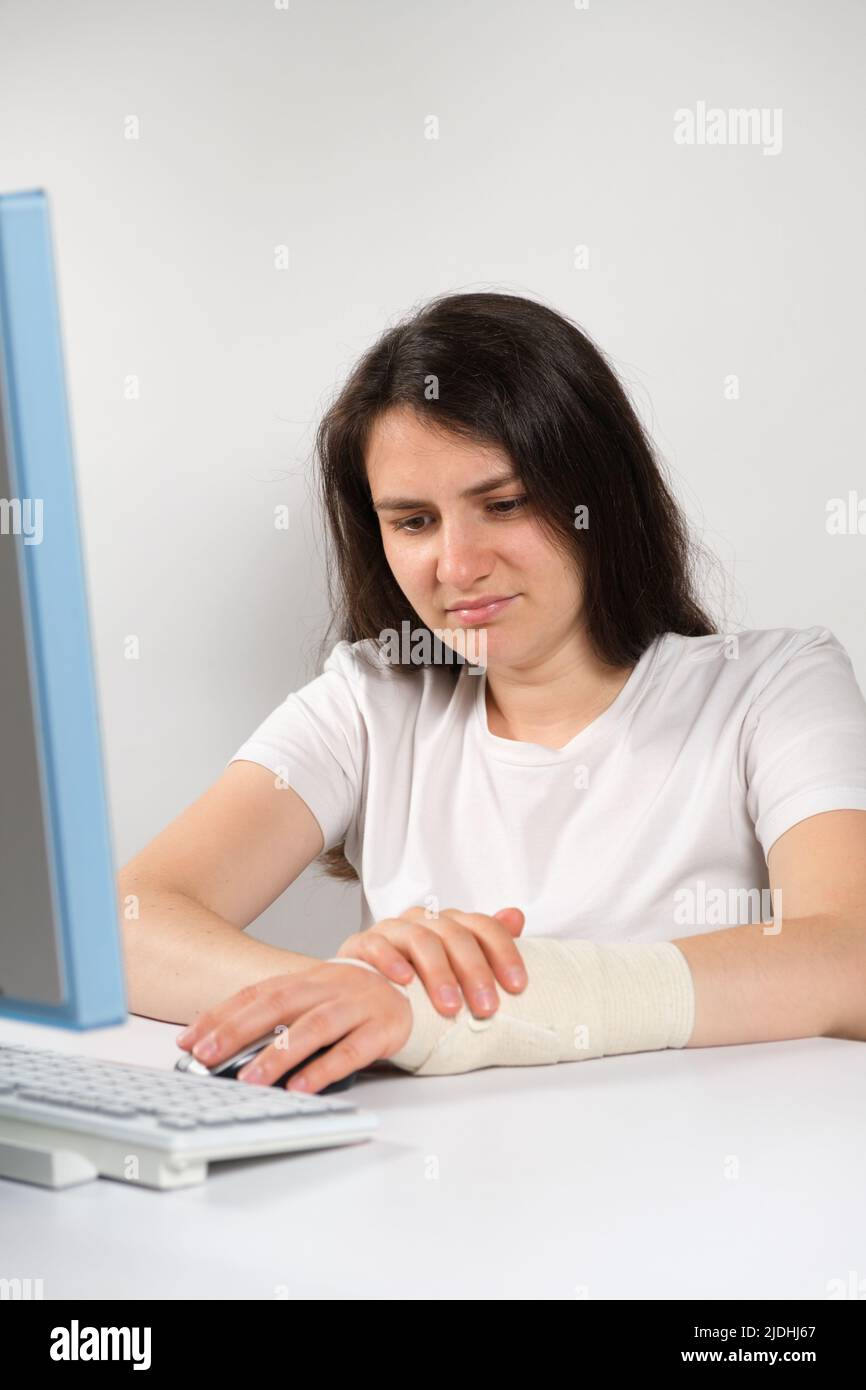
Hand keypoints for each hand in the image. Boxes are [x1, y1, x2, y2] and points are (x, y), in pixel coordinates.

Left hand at [175, 961, 412, 1094]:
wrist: (405, 990)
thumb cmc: (345, 1001)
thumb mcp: (307, 999)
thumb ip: (270, 1017)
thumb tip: (217, 1047)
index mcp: (301, 980)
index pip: (253, 995)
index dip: (219, 1016)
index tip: (188, 1041)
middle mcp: (325, 988)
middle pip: (276, 1006)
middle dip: (237, 1032)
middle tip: (206, 1058)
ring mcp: (354, 1006)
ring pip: (312, 1027)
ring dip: (278, 1054)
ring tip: (250, 1080)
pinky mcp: (381, 1029)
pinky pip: (351, 1050)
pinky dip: (326, 1068)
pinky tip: (302, 1087)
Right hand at [335, 905, 526, 1017]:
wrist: (364, 986)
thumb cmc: (416, 977)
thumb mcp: (455, 965)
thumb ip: (487, 943)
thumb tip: (516, 916)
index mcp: (449, 922)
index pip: (483, 926)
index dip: (504, 953)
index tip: (518, 986)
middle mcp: (422, 920)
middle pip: (455, 934)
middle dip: (475, 971)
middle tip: (488, 1008)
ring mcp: (391, 929)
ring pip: (420, 939)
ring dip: (439, 973)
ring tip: (451, 1006)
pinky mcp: (360, 943)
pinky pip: (376, 945)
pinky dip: (391, 961)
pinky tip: (405, 981)